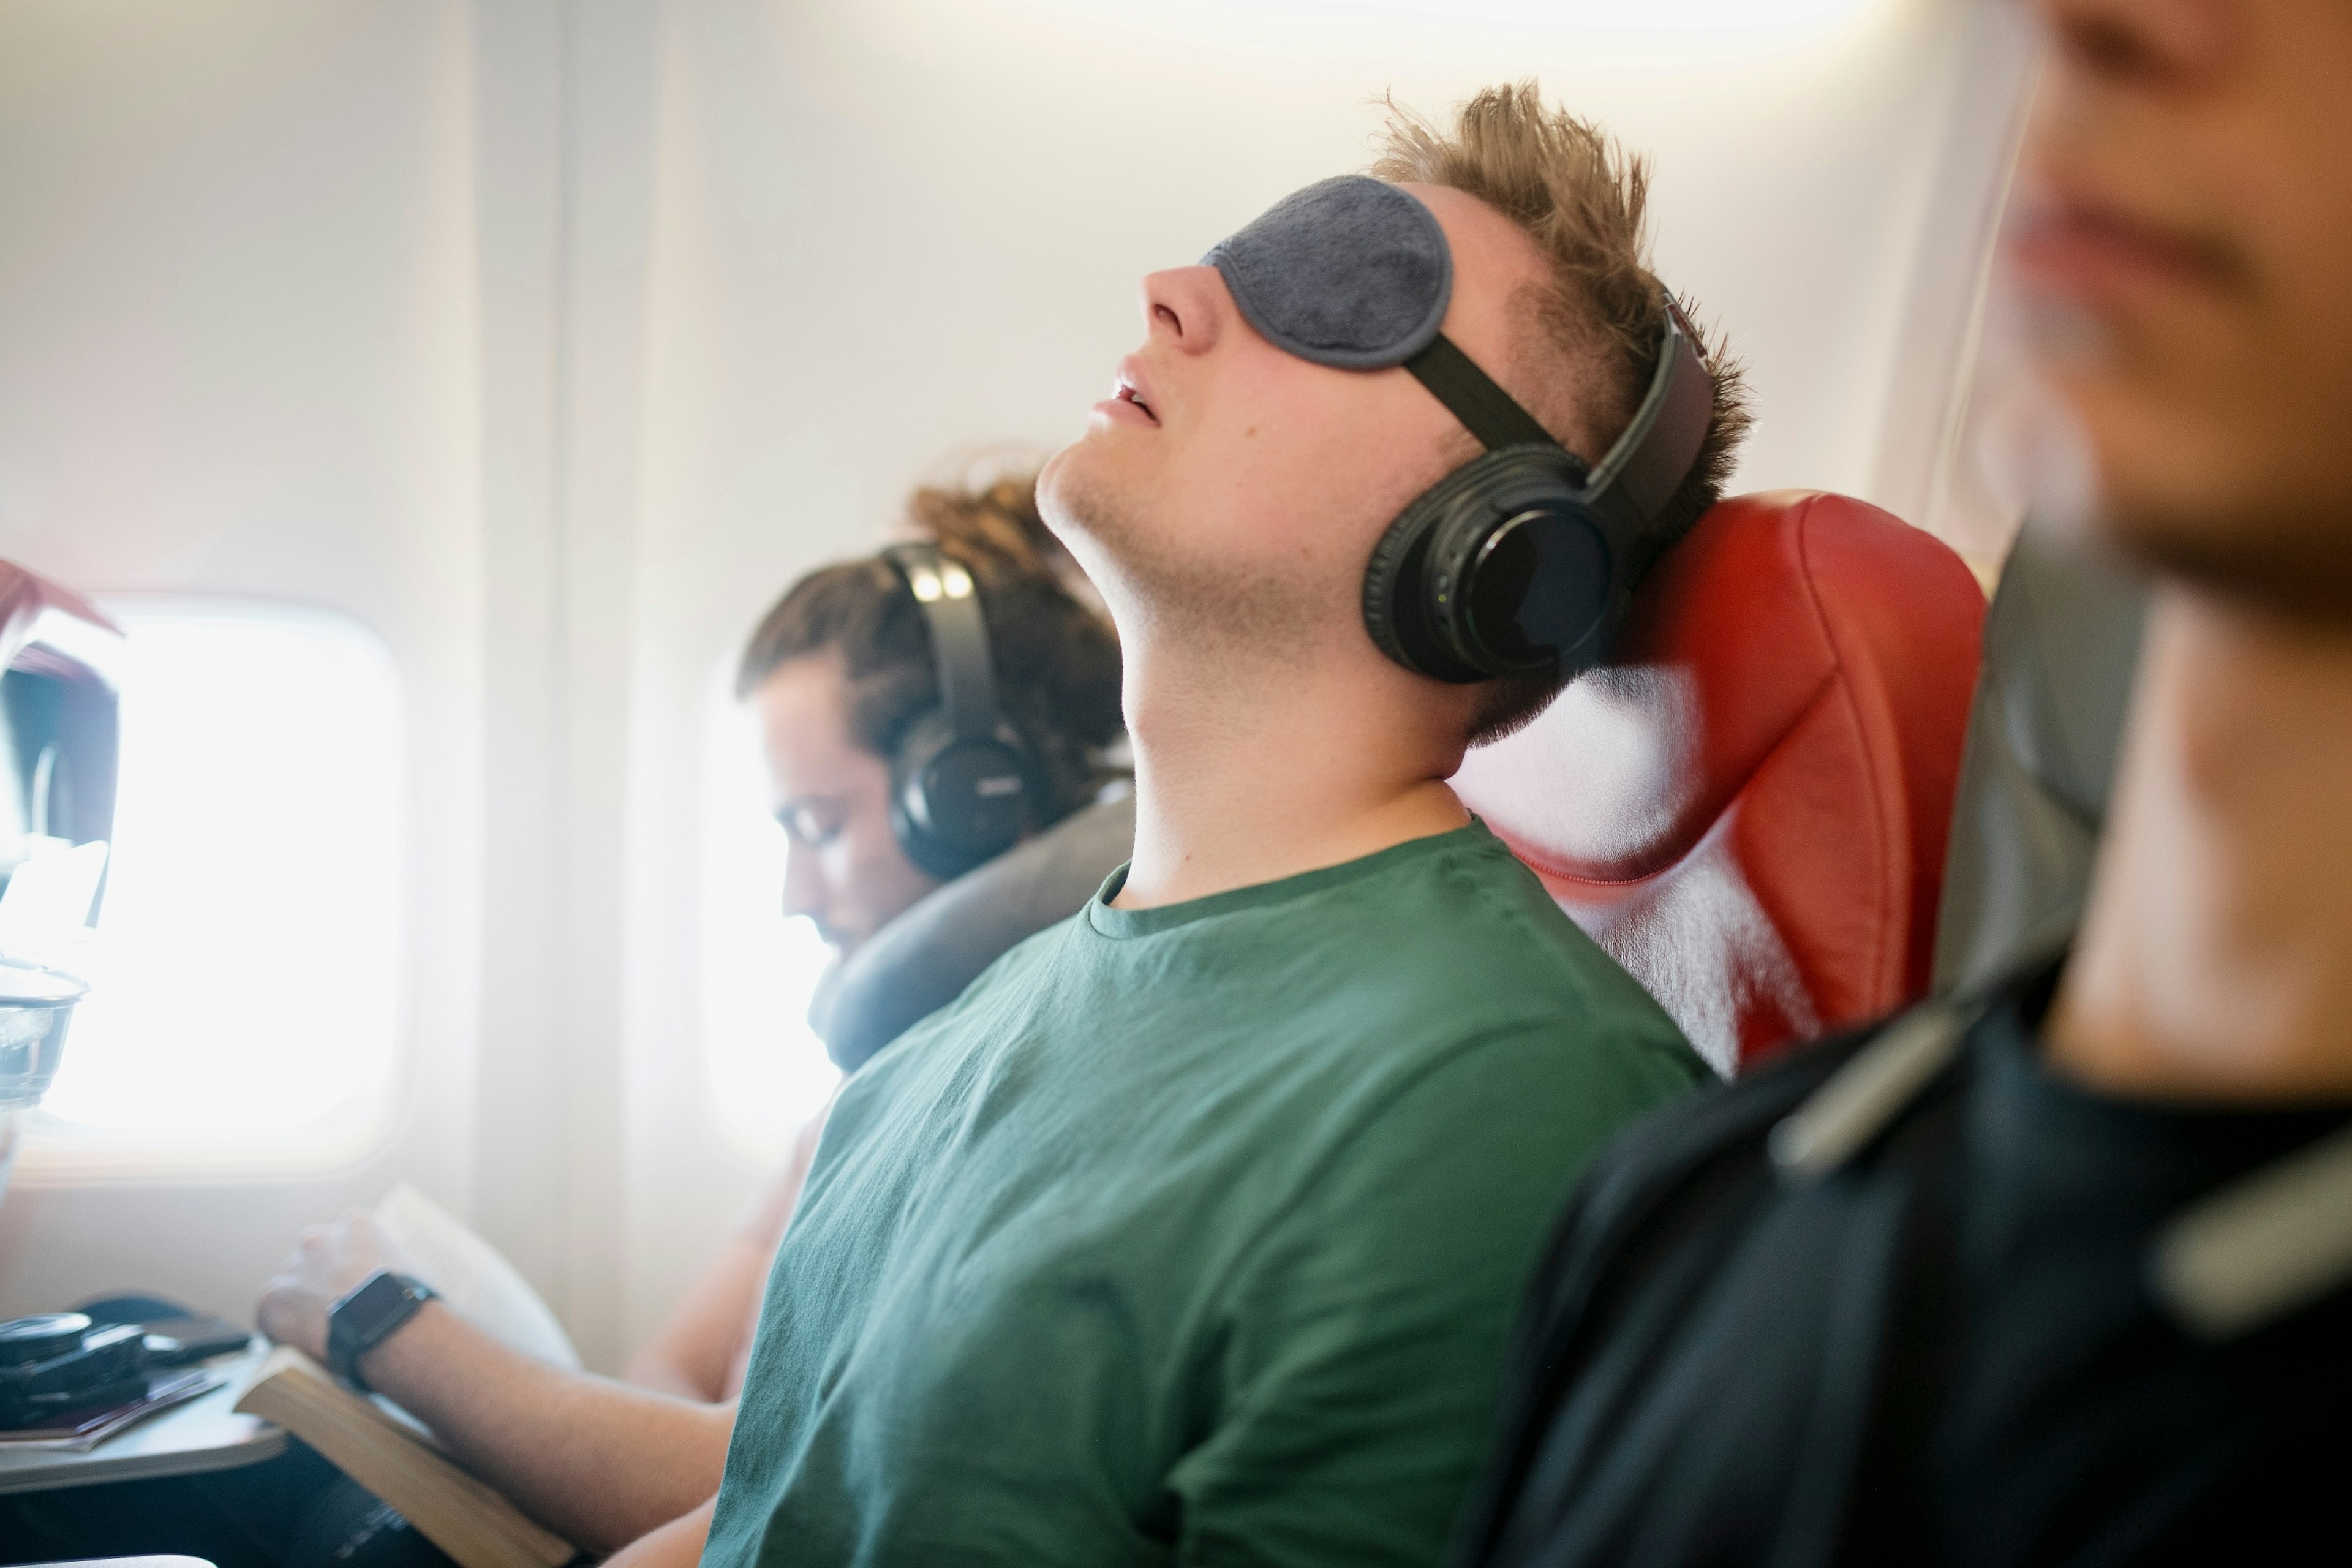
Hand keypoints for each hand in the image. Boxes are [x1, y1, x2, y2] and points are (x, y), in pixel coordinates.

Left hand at [256, 1210, 413, 1361]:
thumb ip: (393, 1261)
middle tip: (335, 1303)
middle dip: (320, 1275)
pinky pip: (269, 1312)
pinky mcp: (272, 1297)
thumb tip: (395, 1275)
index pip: (346, 1235)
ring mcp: (293, 1267)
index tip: (355, 1278)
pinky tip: (297, 1340)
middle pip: (312, 1255)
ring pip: (289, 1282)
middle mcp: (319, 1239)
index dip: (350, 1259)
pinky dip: (279, 1326)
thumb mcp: (412, 1265)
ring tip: (316, 1327)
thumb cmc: (406, 1299)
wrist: (384, 1325)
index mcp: (354, 1225)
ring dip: (299, 1299)